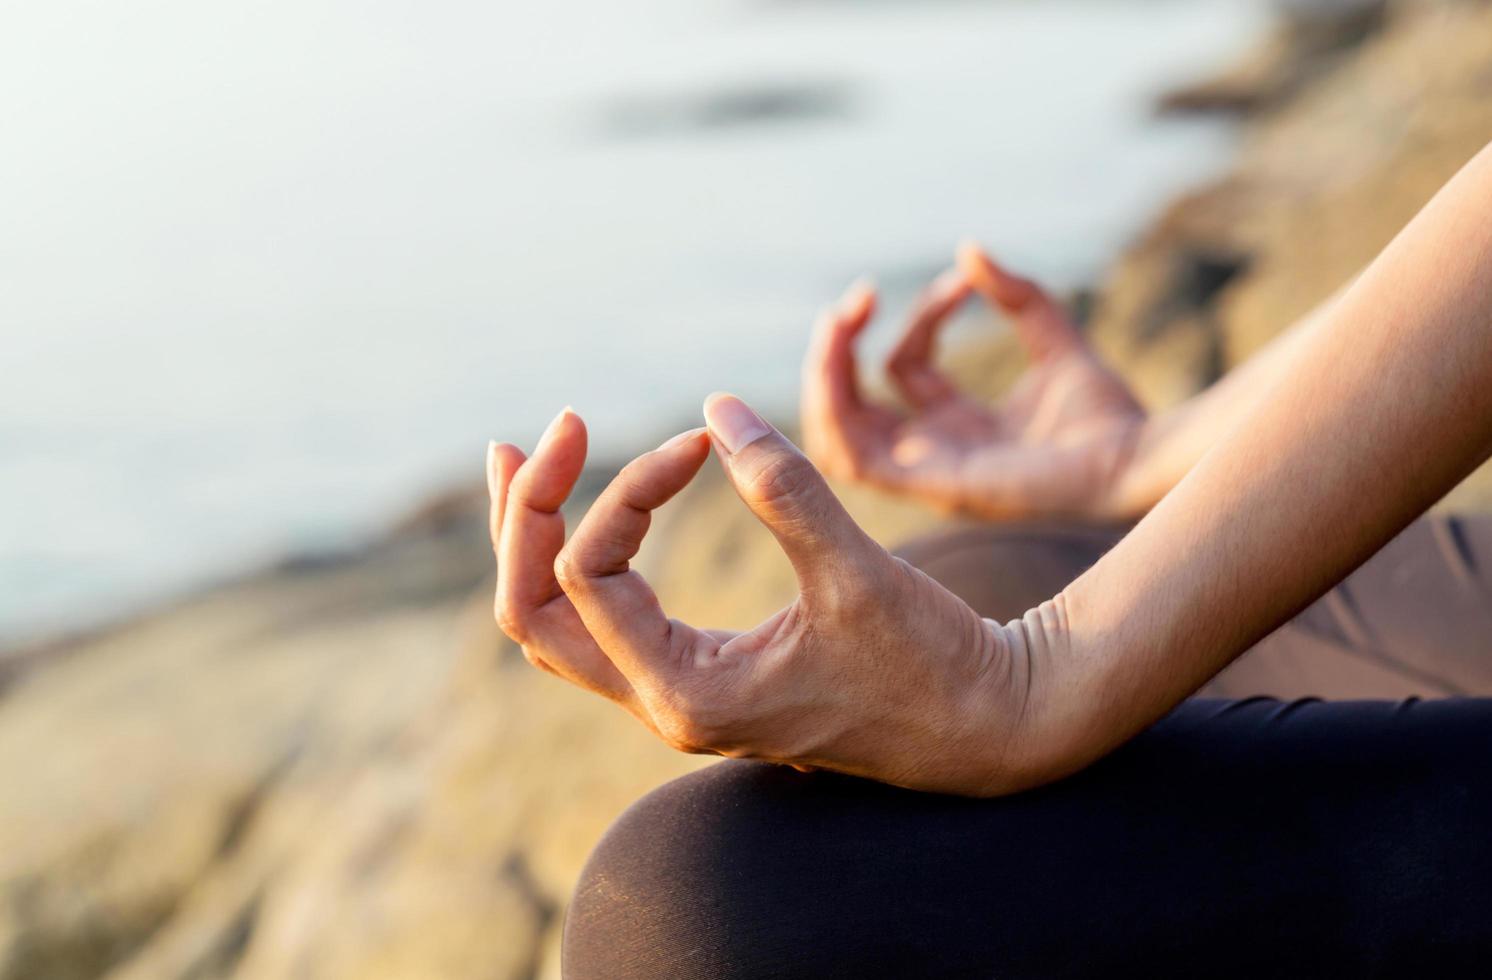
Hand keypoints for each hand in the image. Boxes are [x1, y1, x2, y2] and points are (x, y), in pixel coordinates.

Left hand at [486, 395, 1047, 795]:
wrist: (982, 724)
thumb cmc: (930, 661)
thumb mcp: (858, 572)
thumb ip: (786, 488)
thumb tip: (714, 407)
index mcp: (688, 695)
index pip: (591, 575)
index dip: (627, 489)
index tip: (696, 442)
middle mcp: (665, 705)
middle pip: (534, 615)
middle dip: (528, 518)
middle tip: (550, 431)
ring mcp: (677, 694)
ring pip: (556, 624)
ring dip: (533, 541)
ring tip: (520, 459)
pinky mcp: (701, 674)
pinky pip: (602, 622)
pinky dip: (576, 561)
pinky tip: (579, 509)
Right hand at [801, 242, 1146, 520]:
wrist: (1137, 459)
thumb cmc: (1110, 418)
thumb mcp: (1056, 339)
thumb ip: (1016, 296)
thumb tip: (969, 250)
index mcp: (959, 426)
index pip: (905, 366)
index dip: (923, 314)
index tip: (964, 281)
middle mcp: (935, 451)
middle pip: (852, 406)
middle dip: (840, 347)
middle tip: (860, 296)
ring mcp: (928, 472)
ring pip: (838, 433)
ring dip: (825, 374)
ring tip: (839, 319)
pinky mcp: (931, 484)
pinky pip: (853, 458)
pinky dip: (831, 410)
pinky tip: (840, 358)